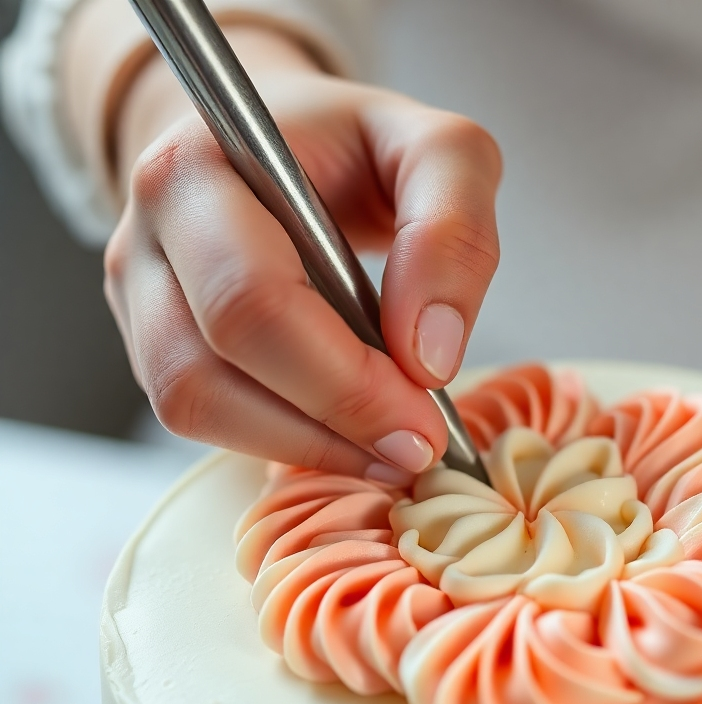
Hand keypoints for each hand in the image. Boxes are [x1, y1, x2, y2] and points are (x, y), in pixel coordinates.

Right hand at [101, 25, 500, 481]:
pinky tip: (348, 435)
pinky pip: (204, 419)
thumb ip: (452, 232)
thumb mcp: (442, 154)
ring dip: (302, 447)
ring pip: (193, 408)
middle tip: (415, 447)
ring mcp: (141, 297)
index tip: (425, 419)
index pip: (253, 300)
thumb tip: (427, 358)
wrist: (287, 147)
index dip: (343, 381)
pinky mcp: (155, 344)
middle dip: (326, 426)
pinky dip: (283, 442)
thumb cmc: (359, 148)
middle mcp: (147, 236)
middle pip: (207, 369)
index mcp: (197, 169)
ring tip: (387, 450)